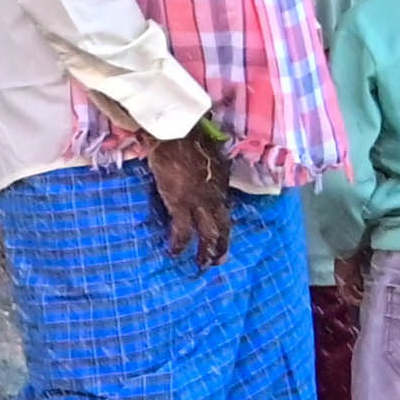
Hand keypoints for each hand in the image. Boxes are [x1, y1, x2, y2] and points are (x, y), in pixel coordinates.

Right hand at [145, 123, 234, 268]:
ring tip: (203, 265)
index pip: (225, 209)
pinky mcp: (180, 204)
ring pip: (209, 233)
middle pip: (223, 226)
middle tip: (219, 261)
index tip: (222, 236)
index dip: (224, 225)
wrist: (176, 135)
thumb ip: (210, 167)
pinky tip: (174, 253)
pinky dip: (179, 243)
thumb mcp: (209, 155)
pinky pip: (182, 230)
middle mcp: (215, 196)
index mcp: (221, 184)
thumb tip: (208, 171)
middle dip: (222, 245)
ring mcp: (199, 202)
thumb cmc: (189, 138)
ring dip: (207, 250)